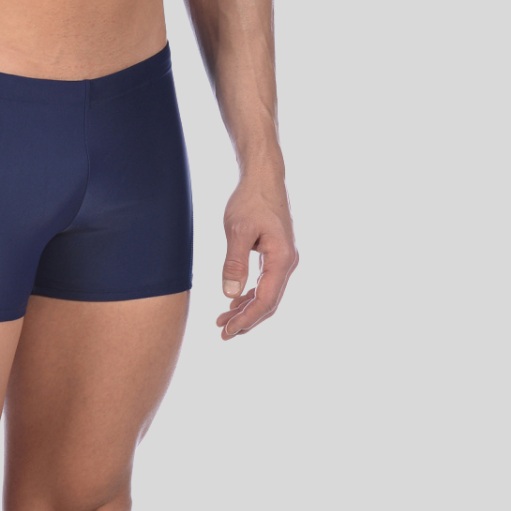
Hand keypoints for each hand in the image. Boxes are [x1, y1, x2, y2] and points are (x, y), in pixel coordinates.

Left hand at [217, 172, 297, 339]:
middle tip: (222, 333)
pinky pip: (265, 281)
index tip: (226, 331)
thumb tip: (230, 294)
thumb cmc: (251, 200)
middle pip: (268, 302)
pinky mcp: (276, 253)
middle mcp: (287, 262)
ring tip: (223, 320)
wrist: (263, 177)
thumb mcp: (238, 231)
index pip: (265, 300)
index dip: (246, 319)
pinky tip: (235, 300)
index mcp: (282, 259)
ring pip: (267, 293)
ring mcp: (283, 258)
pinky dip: (250, 293)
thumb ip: (235, 263)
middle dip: (246, 320)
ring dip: (246, 308)